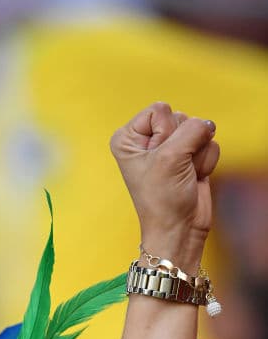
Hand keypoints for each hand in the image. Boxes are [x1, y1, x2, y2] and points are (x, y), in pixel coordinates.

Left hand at [110, 102, 219, 270]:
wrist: (179, 229)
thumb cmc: (163, 198)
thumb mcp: (171, 157)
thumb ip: (192, 128)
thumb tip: (208, 124)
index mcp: (128, 138)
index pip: (159, 109)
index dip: (165, 134)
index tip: (157, 162)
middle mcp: (147, 140)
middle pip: (180, 117)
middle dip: (182, 145)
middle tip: (172, 171)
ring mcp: (170, 147)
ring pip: (198, 130)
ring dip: (195, 155)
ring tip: (183, 176)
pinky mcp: (190, 156)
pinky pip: (209, 143)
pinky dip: (205, 162)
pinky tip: (193, 178)